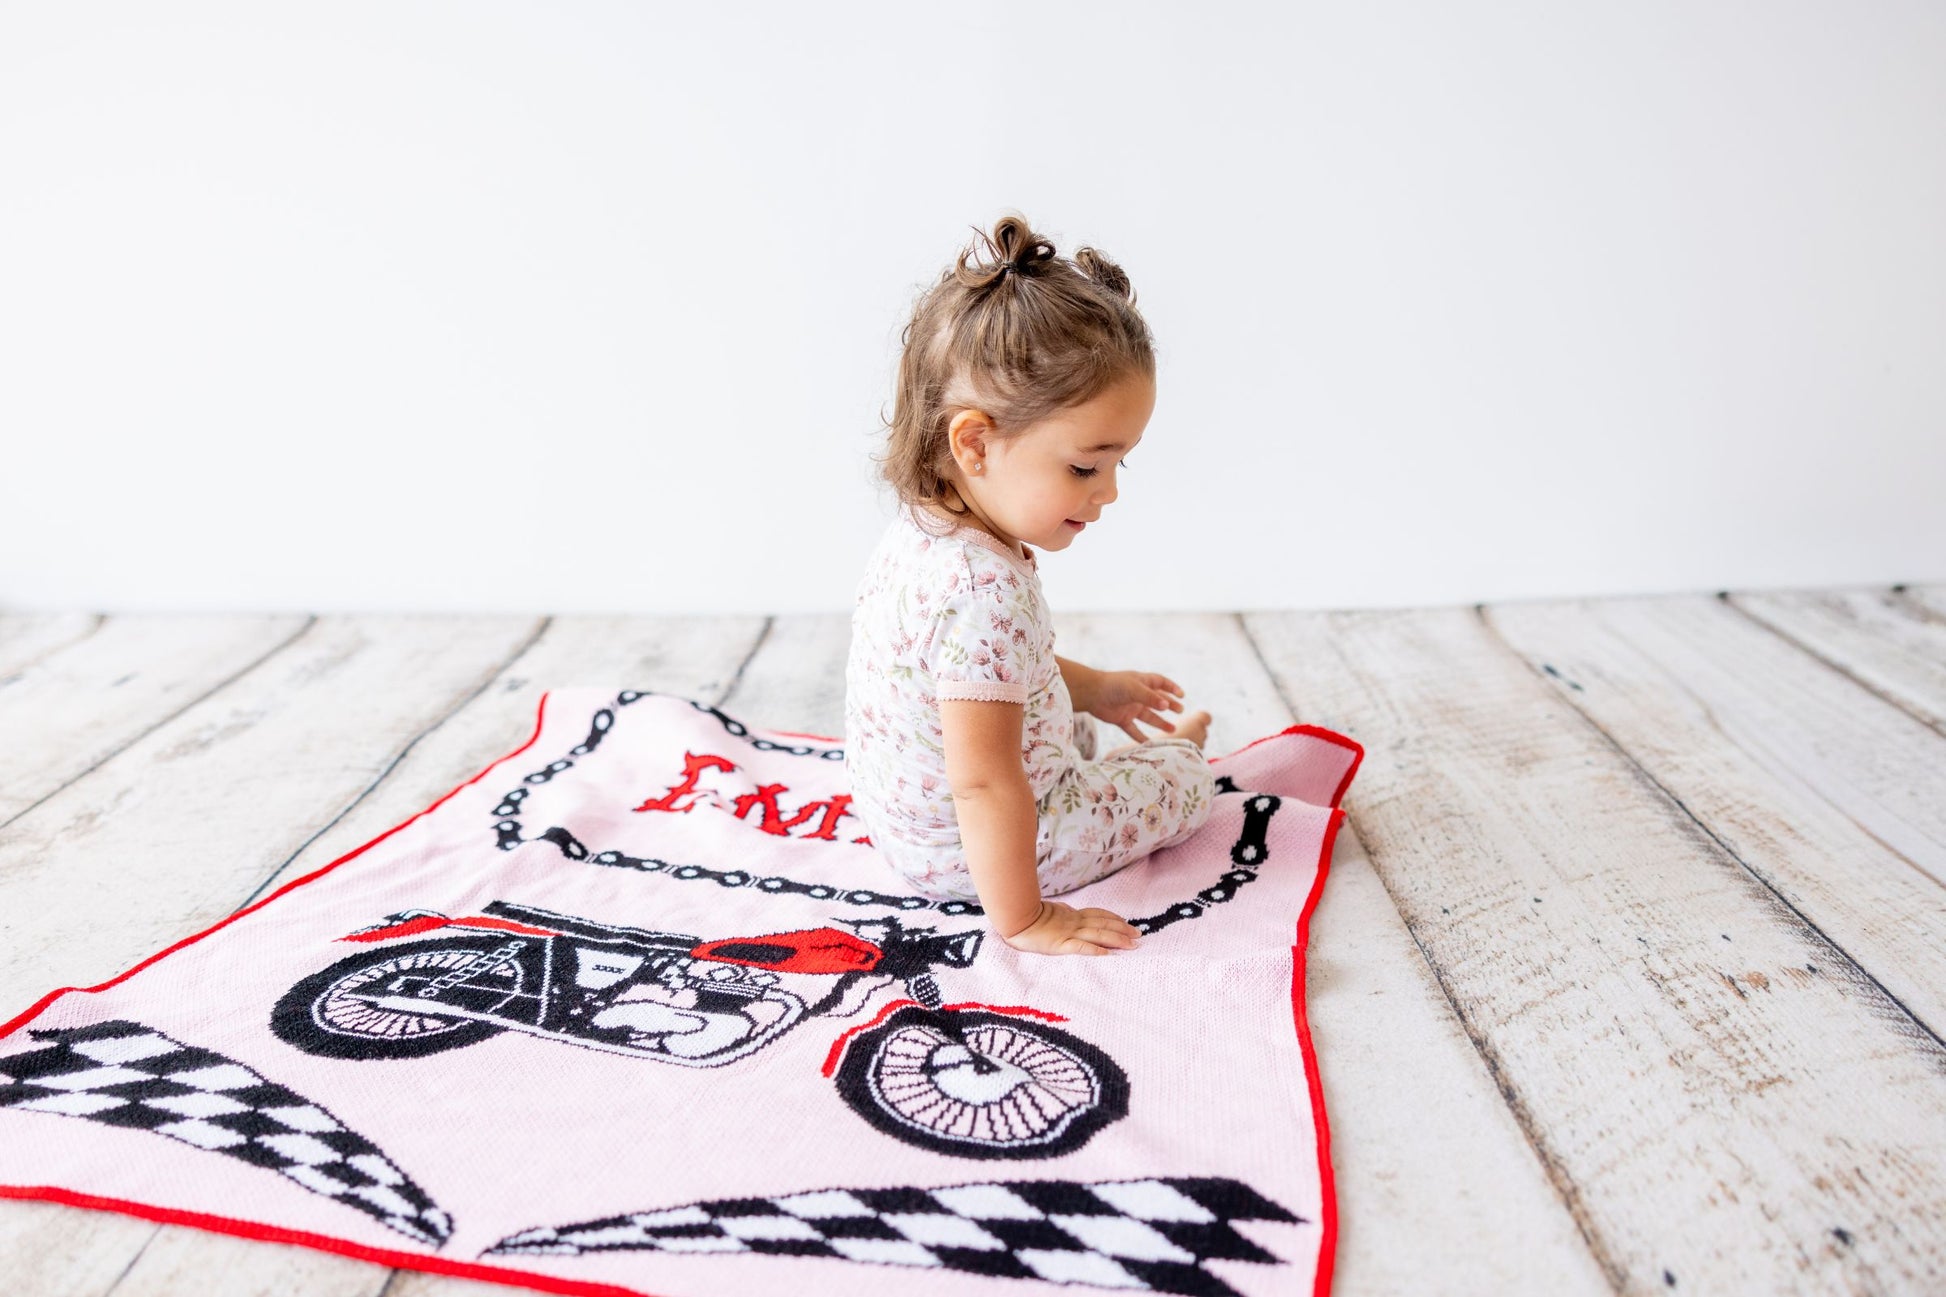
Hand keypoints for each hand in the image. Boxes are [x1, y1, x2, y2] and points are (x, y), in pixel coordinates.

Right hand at [1000, 900, 1140, 956]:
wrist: (1013, 919)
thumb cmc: (1026, 916)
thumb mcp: (1049, 912)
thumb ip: (1061, 914)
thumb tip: (1067, 912)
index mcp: (1070, 915)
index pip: (1097, 915)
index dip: (1114, 918)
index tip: (1127, 923)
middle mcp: (1073, 922)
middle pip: (1103, 924)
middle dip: (1122, 929)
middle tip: (1139, 935)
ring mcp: (1068, 933)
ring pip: (1098, 934)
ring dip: (1117, 939)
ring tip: (1132, 945)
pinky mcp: (1060, 945)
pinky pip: (1081, 948)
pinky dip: (1096, 950)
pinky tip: (1108, 954)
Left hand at [1087, 669, 1186, 744]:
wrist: (1091, 694)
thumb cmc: (1113, 686)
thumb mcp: (1134, 688)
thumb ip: (1150, 698)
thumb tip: (1166, 705)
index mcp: (1141, 682)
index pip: (1160, 682)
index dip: (1171, 688)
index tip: (1182, 695)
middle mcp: (1137, 695)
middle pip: (1157, 701)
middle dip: (1169, 705)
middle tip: (1180, 711)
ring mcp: (1130, 708)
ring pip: (1149, 717)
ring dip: (1160, 723)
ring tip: (1172, 730)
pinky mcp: (1122, 719)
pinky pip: (1134, 730)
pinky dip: (1141, 737)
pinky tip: (1150, 744)